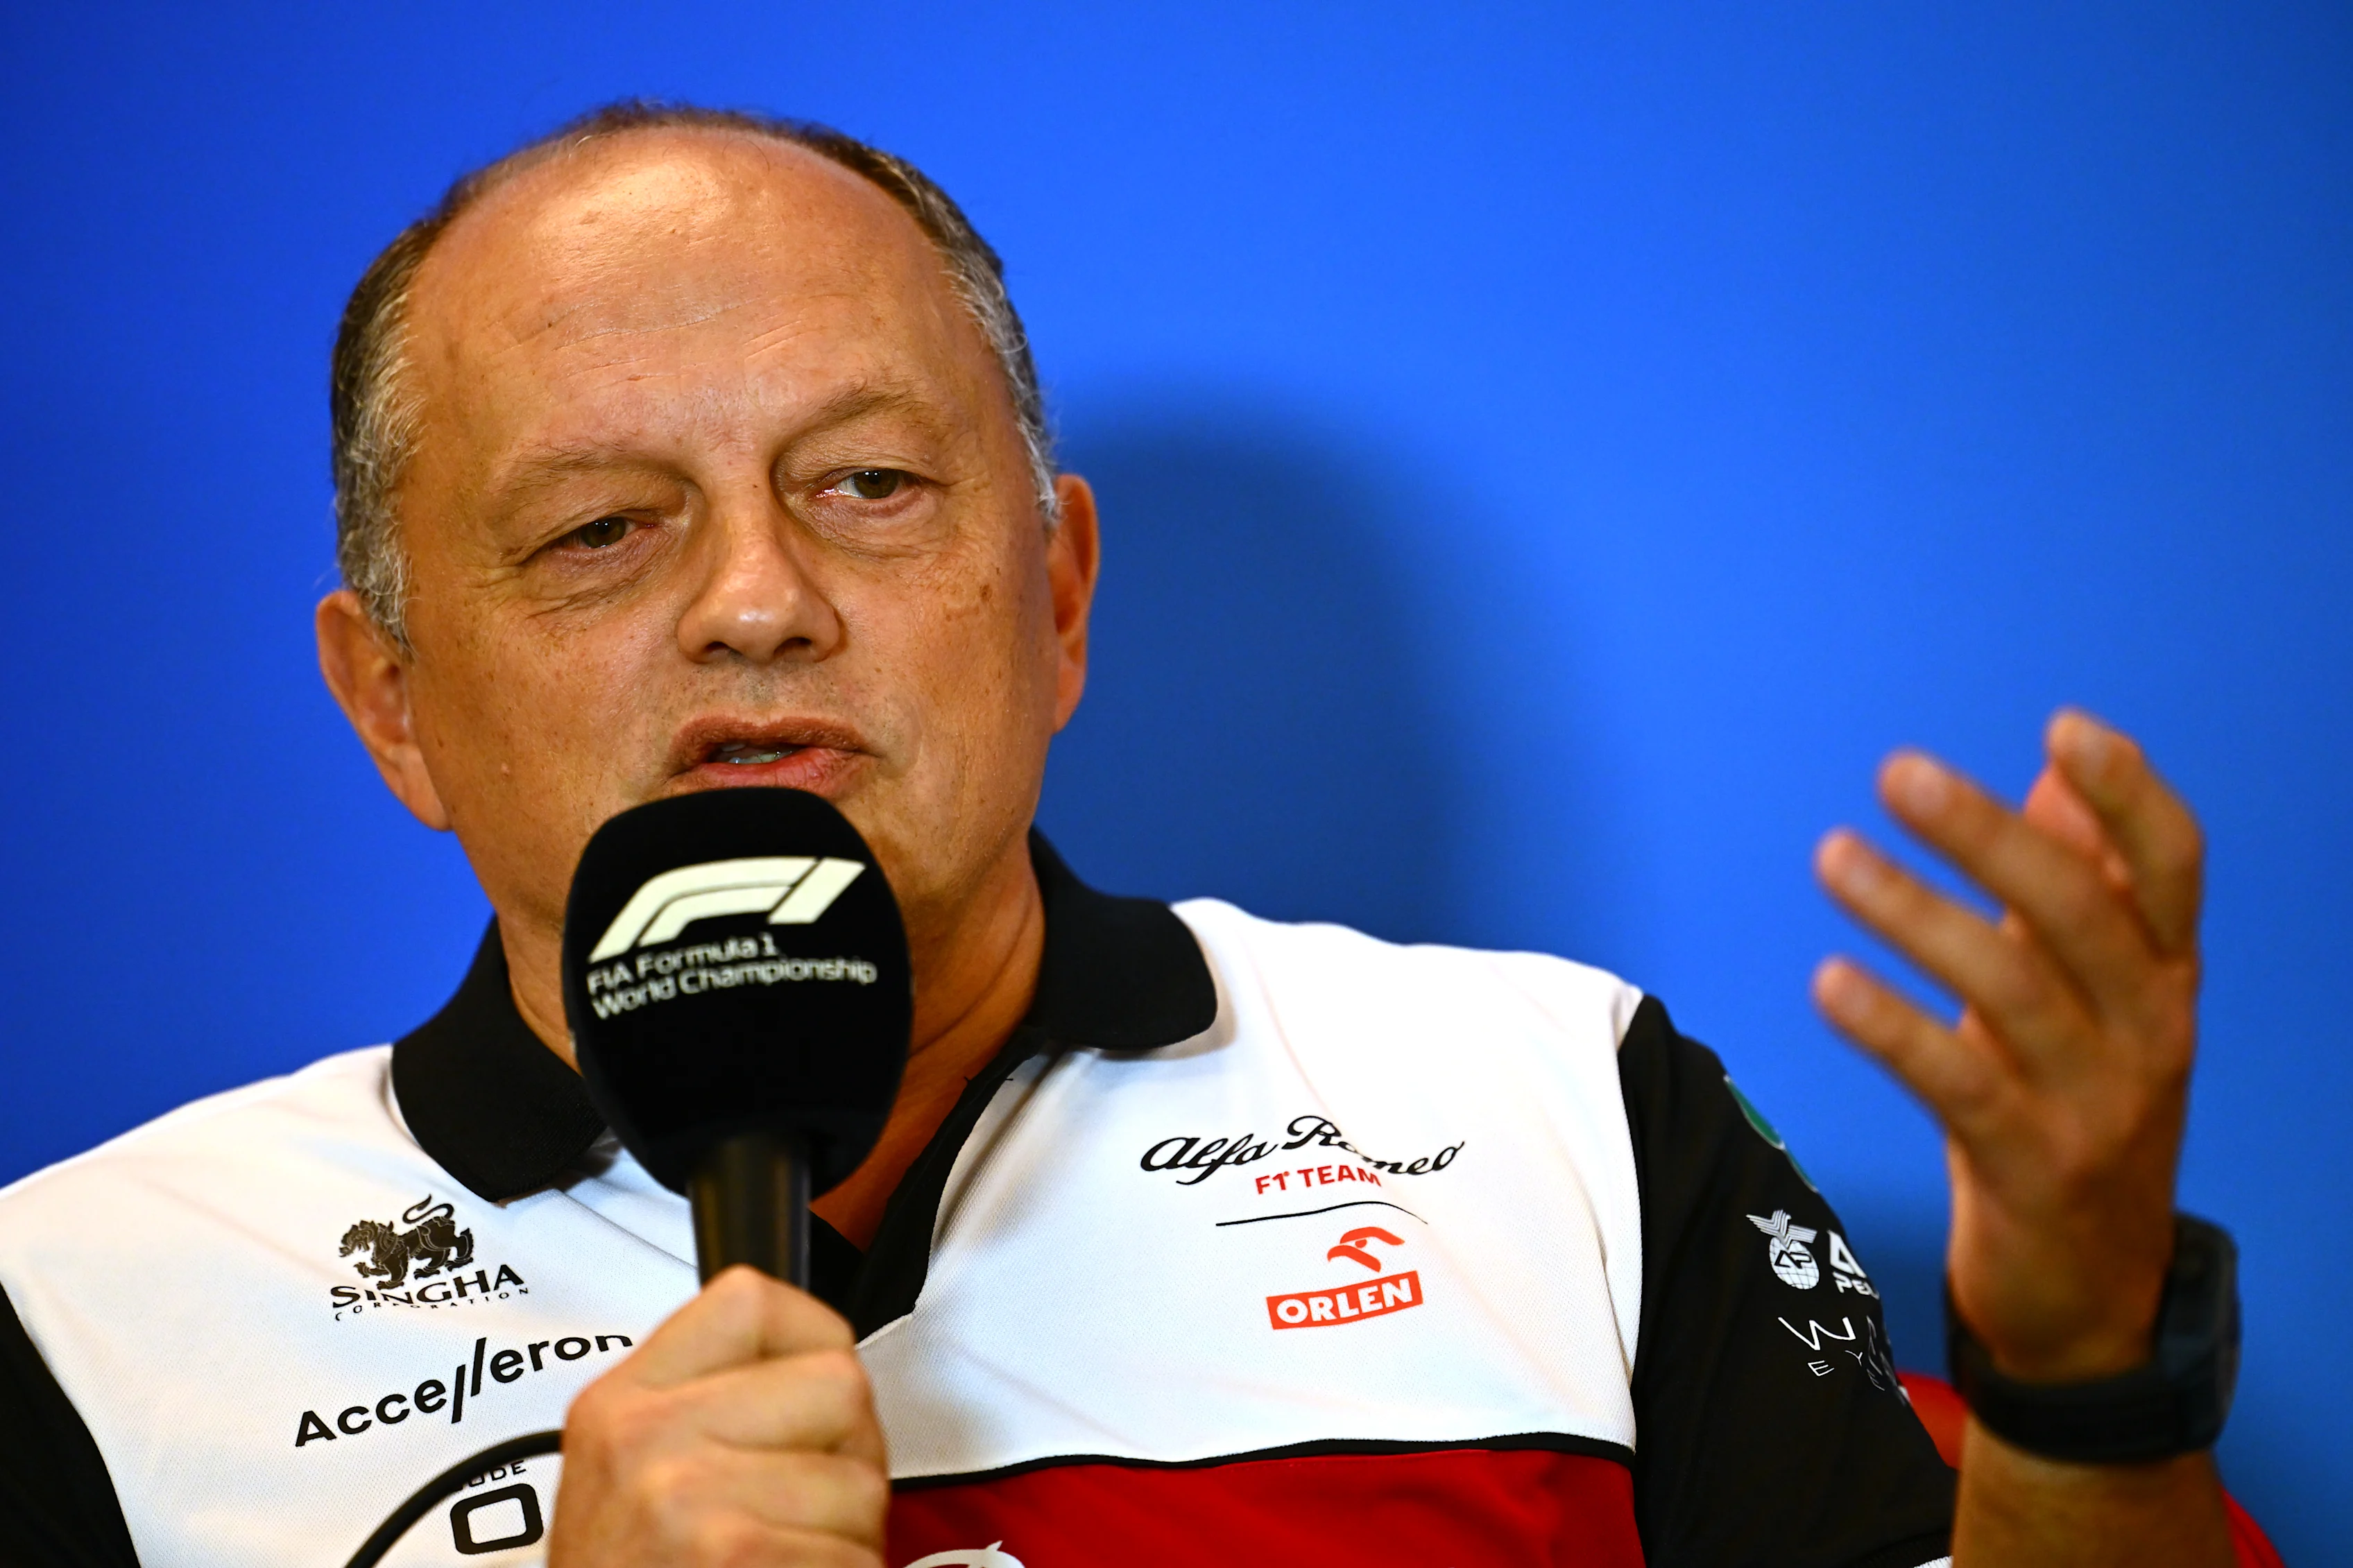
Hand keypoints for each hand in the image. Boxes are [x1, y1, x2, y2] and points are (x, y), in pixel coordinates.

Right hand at [548, 1265, 888, 1566]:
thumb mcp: (628, 1475)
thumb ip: (708, 1406)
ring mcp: (689, 1501)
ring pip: (862, 1482)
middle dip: (847, 1454)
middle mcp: (647, 1439)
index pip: (755, 1300)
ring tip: (782, 1562)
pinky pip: (855, 1555)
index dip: (814, 1343)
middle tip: (800, 1510)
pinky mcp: (739, 1556)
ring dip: (847, 1536)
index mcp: (622, 1402)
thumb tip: (825, 1364)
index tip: (810, 1399)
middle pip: (840, 1385)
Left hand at [1812, 710, 2201, 1382]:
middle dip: (1987, 835)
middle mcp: (2150, 1030)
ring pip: (2010, 988)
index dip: (2127, 794)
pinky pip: (1957, 1082)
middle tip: (1897, 772)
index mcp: (2167, 977)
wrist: (2090, 1293)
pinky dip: (1892, 1027)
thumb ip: (2082, 889)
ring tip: (1833, 856)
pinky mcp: (2034, 1168)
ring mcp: (2098, 1104)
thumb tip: (2056, 773)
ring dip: (1913, 913)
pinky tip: (1830, 981)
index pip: (2175, 866)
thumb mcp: (2094, 1000)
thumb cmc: (2076, 1113)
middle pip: (2078, 910)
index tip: (2066, 726)